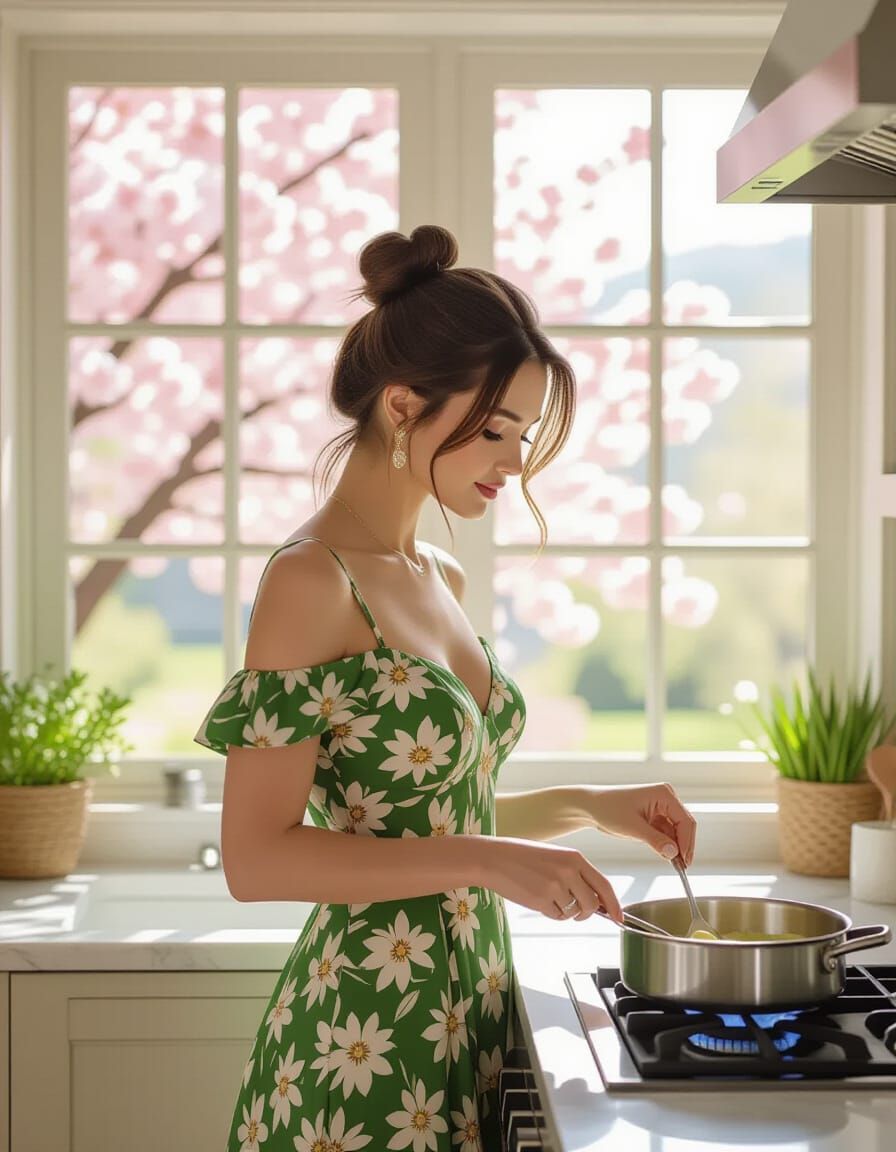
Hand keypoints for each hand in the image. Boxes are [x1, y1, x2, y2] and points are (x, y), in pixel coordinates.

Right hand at [480, 836, 623, 923]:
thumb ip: (578, 875)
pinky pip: (556, 916)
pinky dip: (550, 913)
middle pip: (592, 905)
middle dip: (586, 913)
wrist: (495, 858)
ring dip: (564, 912)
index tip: (620, 919)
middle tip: (575, 911)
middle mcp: (569, 871)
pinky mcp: (541, 900)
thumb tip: (597, 901)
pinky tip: (537, 898)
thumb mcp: (556, 858)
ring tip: (548, 896)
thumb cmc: (524, 857)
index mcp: (575, 858)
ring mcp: (556, 886)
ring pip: (573, 913)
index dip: (615, 905)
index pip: (604, 885)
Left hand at [588, 783, 695, 866]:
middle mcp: (665, 798)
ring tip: (676, 865)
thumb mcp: (633, 827)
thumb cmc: (608, 809)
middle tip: (683, 866)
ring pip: (676, 831)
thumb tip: (675, 853)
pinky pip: (666, 833)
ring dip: (676, 847)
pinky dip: (667, 845)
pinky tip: (667, 856)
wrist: (590, 807)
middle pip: (684, 825)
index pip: (685, 820)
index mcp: (664, 794)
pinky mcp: (654, 817)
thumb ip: (656, 840)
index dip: (687, 842)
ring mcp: (660, 807)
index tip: (685, 861)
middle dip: (683, 845)